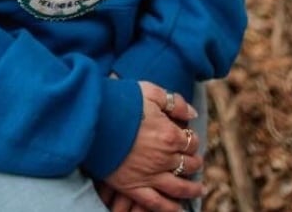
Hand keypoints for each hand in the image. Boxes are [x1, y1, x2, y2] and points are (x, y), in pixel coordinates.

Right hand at [103, 81, 203, 211]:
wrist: (92, 118)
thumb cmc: (120, 101)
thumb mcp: (149, 91)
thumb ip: (174, 102)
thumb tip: (192, 114)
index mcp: (169, 135)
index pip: (191, 142)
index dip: (192, 141)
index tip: (189, 140)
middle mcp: (163, 158)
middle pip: (188, 165)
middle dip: (194, 163)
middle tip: (195, 163)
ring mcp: (149, 175)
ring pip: (179, 188)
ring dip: (192, 190)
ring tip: (199, 190)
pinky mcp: (133, 187)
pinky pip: (157, 203)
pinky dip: (170, 208)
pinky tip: (179, 209)